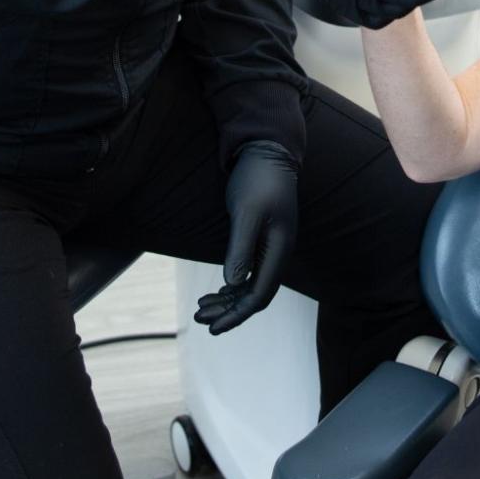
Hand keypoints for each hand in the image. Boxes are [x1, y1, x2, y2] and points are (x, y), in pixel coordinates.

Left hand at [195, 141, 299, 334]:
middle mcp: (278, 252)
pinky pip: (249, 271)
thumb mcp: (247, 212)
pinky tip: (217, 289)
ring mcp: (271, 246)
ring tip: (201, 308)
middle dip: (228, 311)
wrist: (267, 151)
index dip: (237, 315)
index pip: (260, 295)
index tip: (214, 327)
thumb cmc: (258, 179)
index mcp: (279, 249)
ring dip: (227, 300)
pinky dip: (231, 284)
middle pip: (255, 295)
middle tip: (200, 318)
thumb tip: (232, 284)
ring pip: (250, 285)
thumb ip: (241, 248)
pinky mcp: (262, 238)